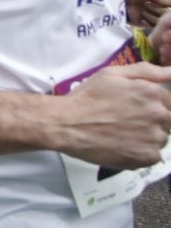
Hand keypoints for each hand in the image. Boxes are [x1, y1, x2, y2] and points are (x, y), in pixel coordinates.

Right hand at [53, 61, 170, 168]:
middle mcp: (159, 114)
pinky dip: (141, 152)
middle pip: (167, 121)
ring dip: (147, 137)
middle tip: (126, 122)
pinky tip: (122, 146)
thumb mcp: (112, 74)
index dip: (151, 105)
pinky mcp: (147, 157)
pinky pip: (154, 156)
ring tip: (122, 135)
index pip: (168, 102)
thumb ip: (146, 71)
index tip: (133, 109)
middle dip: (151, 121)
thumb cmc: (88, 97)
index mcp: (152, 93)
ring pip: (161, 139)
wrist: (66, 124)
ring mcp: (155, 138)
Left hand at [128, 0, 169, 27]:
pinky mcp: (148, 25)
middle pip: (166, 12)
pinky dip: (146, 21)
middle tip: (143, 3)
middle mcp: (161, 8)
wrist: (117, 4)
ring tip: (141, 10)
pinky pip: (153, 26)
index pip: (170, 2)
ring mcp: (155, 18)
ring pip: (159, 20)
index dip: (161, 0)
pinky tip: (140, 17)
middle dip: (153, 7)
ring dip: (149, 14)